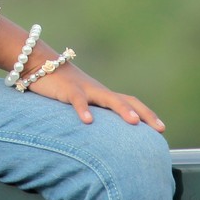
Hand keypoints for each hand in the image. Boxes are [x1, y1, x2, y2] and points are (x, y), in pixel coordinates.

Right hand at [28, 62, 165, 131]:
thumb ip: (89, 113)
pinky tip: (88, 122)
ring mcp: (84, 88)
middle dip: (144, 114)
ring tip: (134, 122)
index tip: (162, 129)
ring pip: (107, 97)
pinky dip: (83, 110)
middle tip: (159, 129)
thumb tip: (99, 135)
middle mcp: (97, 90)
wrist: (38, 63)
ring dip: (122, 109)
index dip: (147, 114)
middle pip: (126, 100)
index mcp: (101, 94)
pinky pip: (77, 99)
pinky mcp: (67, 89)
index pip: (130, 101)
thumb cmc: (58, 87)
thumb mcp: (77, 101)